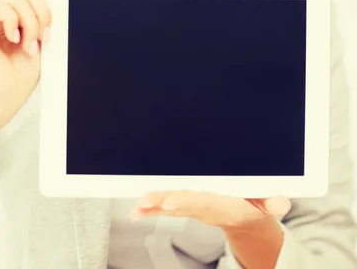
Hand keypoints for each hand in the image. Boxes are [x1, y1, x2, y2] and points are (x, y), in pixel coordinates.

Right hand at [0, 0, 58, 138]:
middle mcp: (1, 11)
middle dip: (44, 12)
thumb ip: (45, 14)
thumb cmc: (22, 74)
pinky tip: (13, 38)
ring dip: (32, 22)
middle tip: (46, 37)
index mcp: (17, 14)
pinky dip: (12, 20)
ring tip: (30, 46)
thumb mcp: (43, 38)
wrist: (3, 97)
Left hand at [129, 190, 290, 230]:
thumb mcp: (265, 203)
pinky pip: (167, 208)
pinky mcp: (187, 206)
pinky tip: (136, 210)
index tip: (172, 201)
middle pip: (181, 203)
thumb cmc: (253, 205)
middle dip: (163, 202)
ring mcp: (194, 207)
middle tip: (145, 202)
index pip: (202, 202)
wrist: (244, 218)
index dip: (187, 201)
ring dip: (153, 206)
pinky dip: (151, 209)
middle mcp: (204, 206)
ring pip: (171, 205)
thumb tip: (282, 204)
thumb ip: (272, 202)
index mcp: (221, 204)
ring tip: (137, 206)